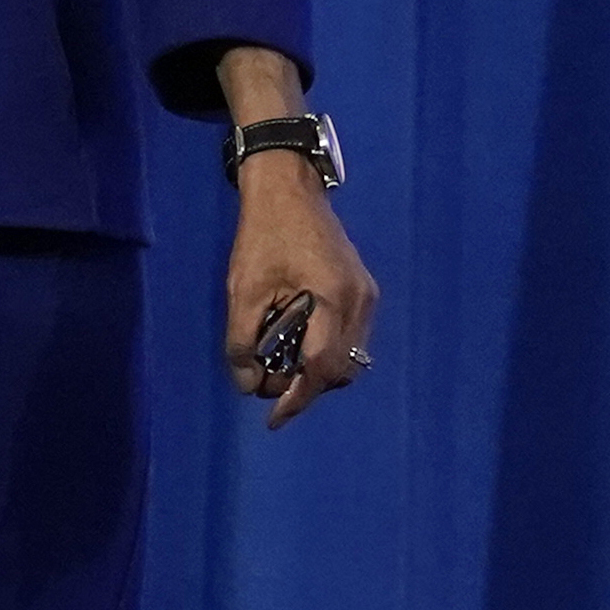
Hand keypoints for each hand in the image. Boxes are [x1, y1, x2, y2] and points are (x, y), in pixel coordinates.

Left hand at [222, 170, 378, 432]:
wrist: (289, 189)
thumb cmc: (263, 236)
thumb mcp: (243, 291)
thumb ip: (243, 343)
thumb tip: (248, 385)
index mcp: (332, 299)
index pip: (320, 368)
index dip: (297, 400)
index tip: (273, 420)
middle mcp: (359, 301)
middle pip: (339, 369)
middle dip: (305, 386)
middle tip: (268, 381)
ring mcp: (366, 294)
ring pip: (348, 357)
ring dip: (316, 369)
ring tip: (280, 361)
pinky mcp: (363, 288)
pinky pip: (350, 336)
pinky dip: (325, 349)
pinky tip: (297, 339)